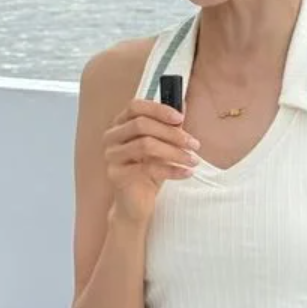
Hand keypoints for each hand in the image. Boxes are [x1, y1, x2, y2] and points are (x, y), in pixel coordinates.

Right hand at [103, 99, 199, 224]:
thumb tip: (183, 104)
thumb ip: (169, 126)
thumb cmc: (149, 170)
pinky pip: (147, 168)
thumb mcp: (162, 145)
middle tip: (194, 144)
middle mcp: (112, 137)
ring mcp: (112, 156)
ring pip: (145, 145)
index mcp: (120, 124)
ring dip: (175, 152)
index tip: (180, 118)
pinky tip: (187, 173)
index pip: (135, 106)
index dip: (158, 110)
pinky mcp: (116, 174)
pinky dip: (172, 170)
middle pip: (141, 125)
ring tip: (193, 160)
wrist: (136, 203)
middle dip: (172, 133)